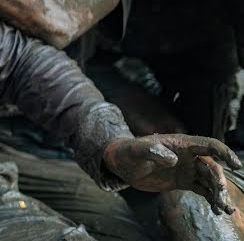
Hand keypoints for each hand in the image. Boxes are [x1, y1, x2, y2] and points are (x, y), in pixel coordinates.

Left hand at [103, 134, 241, 214]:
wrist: (122, 163)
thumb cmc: (129, 151)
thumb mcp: (137, 150)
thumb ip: (152, 151)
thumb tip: (172, 159)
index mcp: (181, 144)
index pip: (208, 145)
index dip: (223, 153)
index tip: (235, 164)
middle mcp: (188, 156)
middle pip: (212, 168)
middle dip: (220, 183)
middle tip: (222, 200)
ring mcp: (187, 169)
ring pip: (210, 181)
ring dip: (220, 194)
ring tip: (225, 210)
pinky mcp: (184, 181)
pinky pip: (203, 190)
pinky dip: (211, 199)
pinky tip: (217, 210)